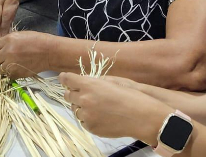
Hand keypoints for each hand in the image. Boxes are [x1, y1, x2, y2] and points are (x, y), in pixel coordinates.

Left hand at [0, 31, 51, 77]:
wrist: (49, 52)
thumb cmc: (36, 41)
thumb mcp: (19, 35)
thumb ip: (5, 41)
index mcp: (8, 40)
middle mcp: (8, 52)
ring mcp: (12, 64)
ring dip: (0, 67)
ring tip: (7, 63)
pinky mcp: (17, 74)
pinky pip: (6, 75)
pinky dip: (8, 72)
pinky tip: (14, 67)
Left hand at [59, 73, 173, 143]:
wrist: (140, 116)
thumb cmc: (130, 95)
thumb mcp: (112, 81)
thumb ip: (95, 81)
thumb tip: (85, 82)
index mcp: (89, 85)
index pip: (67, 79)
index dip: (65, 78)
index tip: (64, 78)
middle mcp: (84, 100)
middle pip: (68, 95)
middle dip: (73, 92)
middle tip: (81, 93)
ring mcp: (86, 115)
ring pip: (75, 109)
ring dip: (81, 106)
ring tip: (96, 106)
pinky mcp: (90, 127)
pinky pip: (83, 121)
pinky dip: (88, 118)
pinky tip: (100, 116)